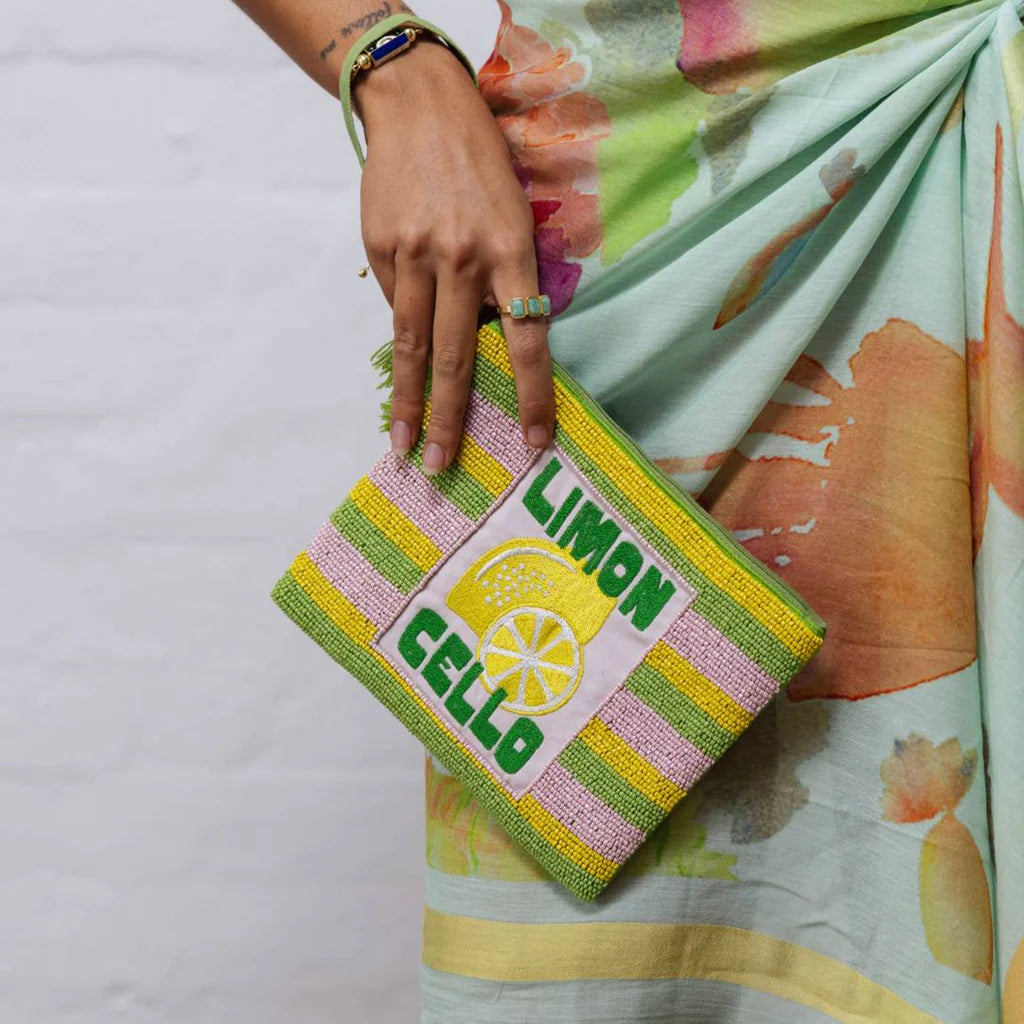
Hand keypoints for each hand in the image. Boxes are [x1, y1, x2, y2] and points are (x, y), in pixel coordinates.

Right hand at [353, 37, 553, 473]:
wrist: (420, 106)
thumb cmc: (478, 164)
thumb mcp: (510, 216)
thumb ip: (497, 280)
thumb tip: (477, 343)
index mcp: (511, 252)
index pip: (528, 341)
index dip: (532, 396)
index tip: (536, 441)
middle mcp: (464, 259)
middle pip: (458, 358)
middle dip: (451, 420)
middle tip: (444, 466)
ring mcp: (417, 256)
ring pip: (414, 346)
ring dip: (410, 403)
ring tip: (405, 444)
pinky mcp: (381, 249)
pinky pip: (394, 306)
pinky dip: (402, 332)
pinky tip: (404, 357)